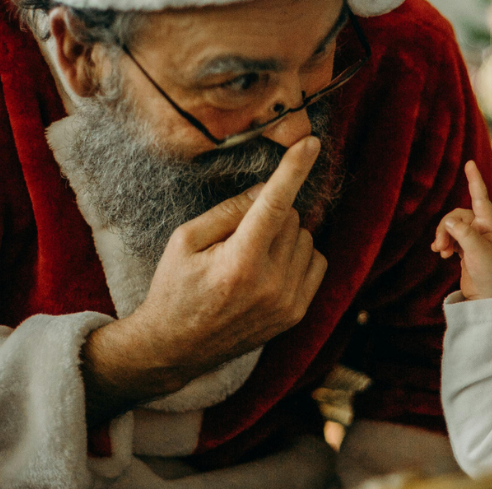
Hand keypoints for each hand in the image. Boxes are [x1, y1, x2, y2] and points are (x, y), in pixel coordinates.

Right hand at [82, 135, 327, 422]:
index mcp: (239, 263)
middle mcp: (270, 284)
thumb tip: (268, 188)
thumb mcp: (186, 239)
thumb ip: (229, 210)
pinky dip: (299, 254)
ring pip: (306, 237)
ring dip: (285, 235)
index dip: (293, 169)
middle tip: (237, 237)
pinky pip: (317, 261)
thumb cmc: (174, 288)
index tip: (310, 143)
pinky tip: (271, 267)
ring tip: (251, 256)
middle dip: (269, 214)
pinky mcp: (297, 313)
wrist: (176, 349)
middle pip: (291, 217)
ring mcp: (288, 302)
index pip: (274, 204)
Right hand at [431, 161, 491, 298]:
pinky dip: (444, 243)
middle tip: (440, 246)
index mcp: (490, 225)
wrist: (489, 299)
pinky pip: (451, 237)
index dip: (474, 180)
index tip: (469, 163)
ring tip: (441, 252)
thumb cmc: (490, 275)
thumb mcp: (477, 252)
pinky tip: (441, 254)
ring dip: (443, 236)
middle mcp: (483, 229)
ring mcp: (474, 239)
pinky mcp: (466, 250)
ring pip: (452, 226)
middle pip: (457, 215)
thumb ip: (463, 233)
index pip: (480, 197)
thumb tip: (448, 221)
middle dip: (446, 227)